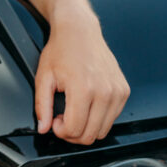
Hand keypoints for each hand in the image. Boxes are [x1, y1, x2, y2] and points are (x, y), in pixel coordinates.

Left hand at [34, 8, 129, 144]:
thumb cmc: (61, 50)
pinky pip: (112, 117)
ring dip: (87, 128)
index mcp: (83, 89)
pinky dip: (99, 118)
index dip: (61, 132)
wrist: (79, 30)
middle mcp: (104, 92)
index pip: (75, 130)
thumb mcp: (43, 77)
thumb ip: (42, 106)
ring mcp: (117, 91)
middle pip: (90, 135)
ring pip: (103, 130)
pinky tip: (86, 105)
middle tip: (63, 119)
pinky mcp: (124, 90)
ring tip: (74, 112)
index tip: (55, 121)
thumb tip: (43, 128)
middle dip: (73, 133)